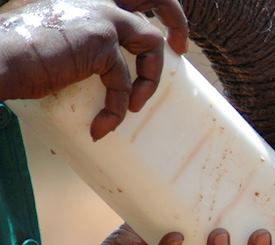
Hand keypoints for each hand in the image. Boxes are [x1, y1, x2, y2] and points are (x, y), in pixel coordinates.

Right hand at [0, 0, 188, 139]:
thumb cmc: (17, 55)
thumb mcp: (58, 39)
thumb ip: (84, 42)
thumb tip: (99, 66)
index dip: (156, 8)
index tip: (166, 36)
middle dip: (176, 20)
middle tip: (181, 50)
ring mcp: (102, 16)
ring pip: (151, 42)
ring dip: (149, 80)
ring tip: (135, 106)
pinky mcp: (102, 42)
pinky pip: (126, 82)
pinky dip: (117, 109)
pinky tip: (102, 126)